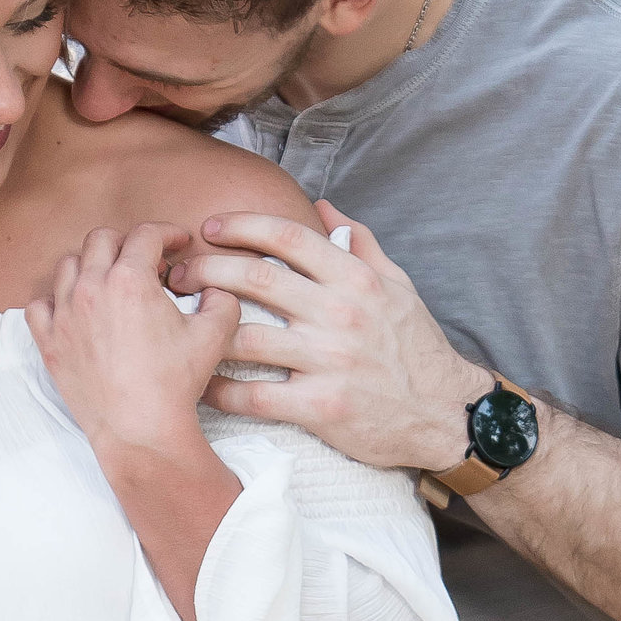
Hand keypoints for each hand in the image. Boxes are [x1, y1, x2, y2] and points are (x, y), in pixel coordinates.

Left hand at [27, 216, 239, 469]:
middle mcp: (91, 288)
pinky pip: (38, 305)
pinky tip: (73, 308)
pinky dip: (54, 299)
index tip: (176, 243)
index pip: (146, 235)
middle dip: (127, 243)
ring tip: (109, 281)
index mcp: (130, 279)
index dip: (167, 233)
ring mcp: (64, 314)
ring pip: (68, 265)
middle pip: (102, 239)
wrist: (139, 429)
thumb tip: (214, 290)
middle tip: (145, 262)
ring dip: (91, 264)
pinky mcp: (49, 342)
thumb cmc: (175, 383)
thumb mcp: (214, 335)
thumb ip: (221, 300)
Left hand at [163, 202, 492, 471]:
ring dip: (201, 331)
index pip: (288, 237)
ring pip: (245, 337)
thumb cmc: (416, 348)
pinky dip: (220, 390)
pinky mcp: (321, 407)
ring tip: (174, 328)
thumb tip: (325, 207)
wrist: (447, 413)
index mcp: (356, 279)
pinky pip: (255, 395)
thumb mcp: (398, 286)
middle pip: (255, 279)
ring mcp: (329, 361)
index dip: (242, 226)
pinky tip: (199, 383)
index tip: (211, 228)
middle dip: (206, 271)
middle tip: (177, 276)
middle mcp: (340, 314)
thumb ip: (360, 244)